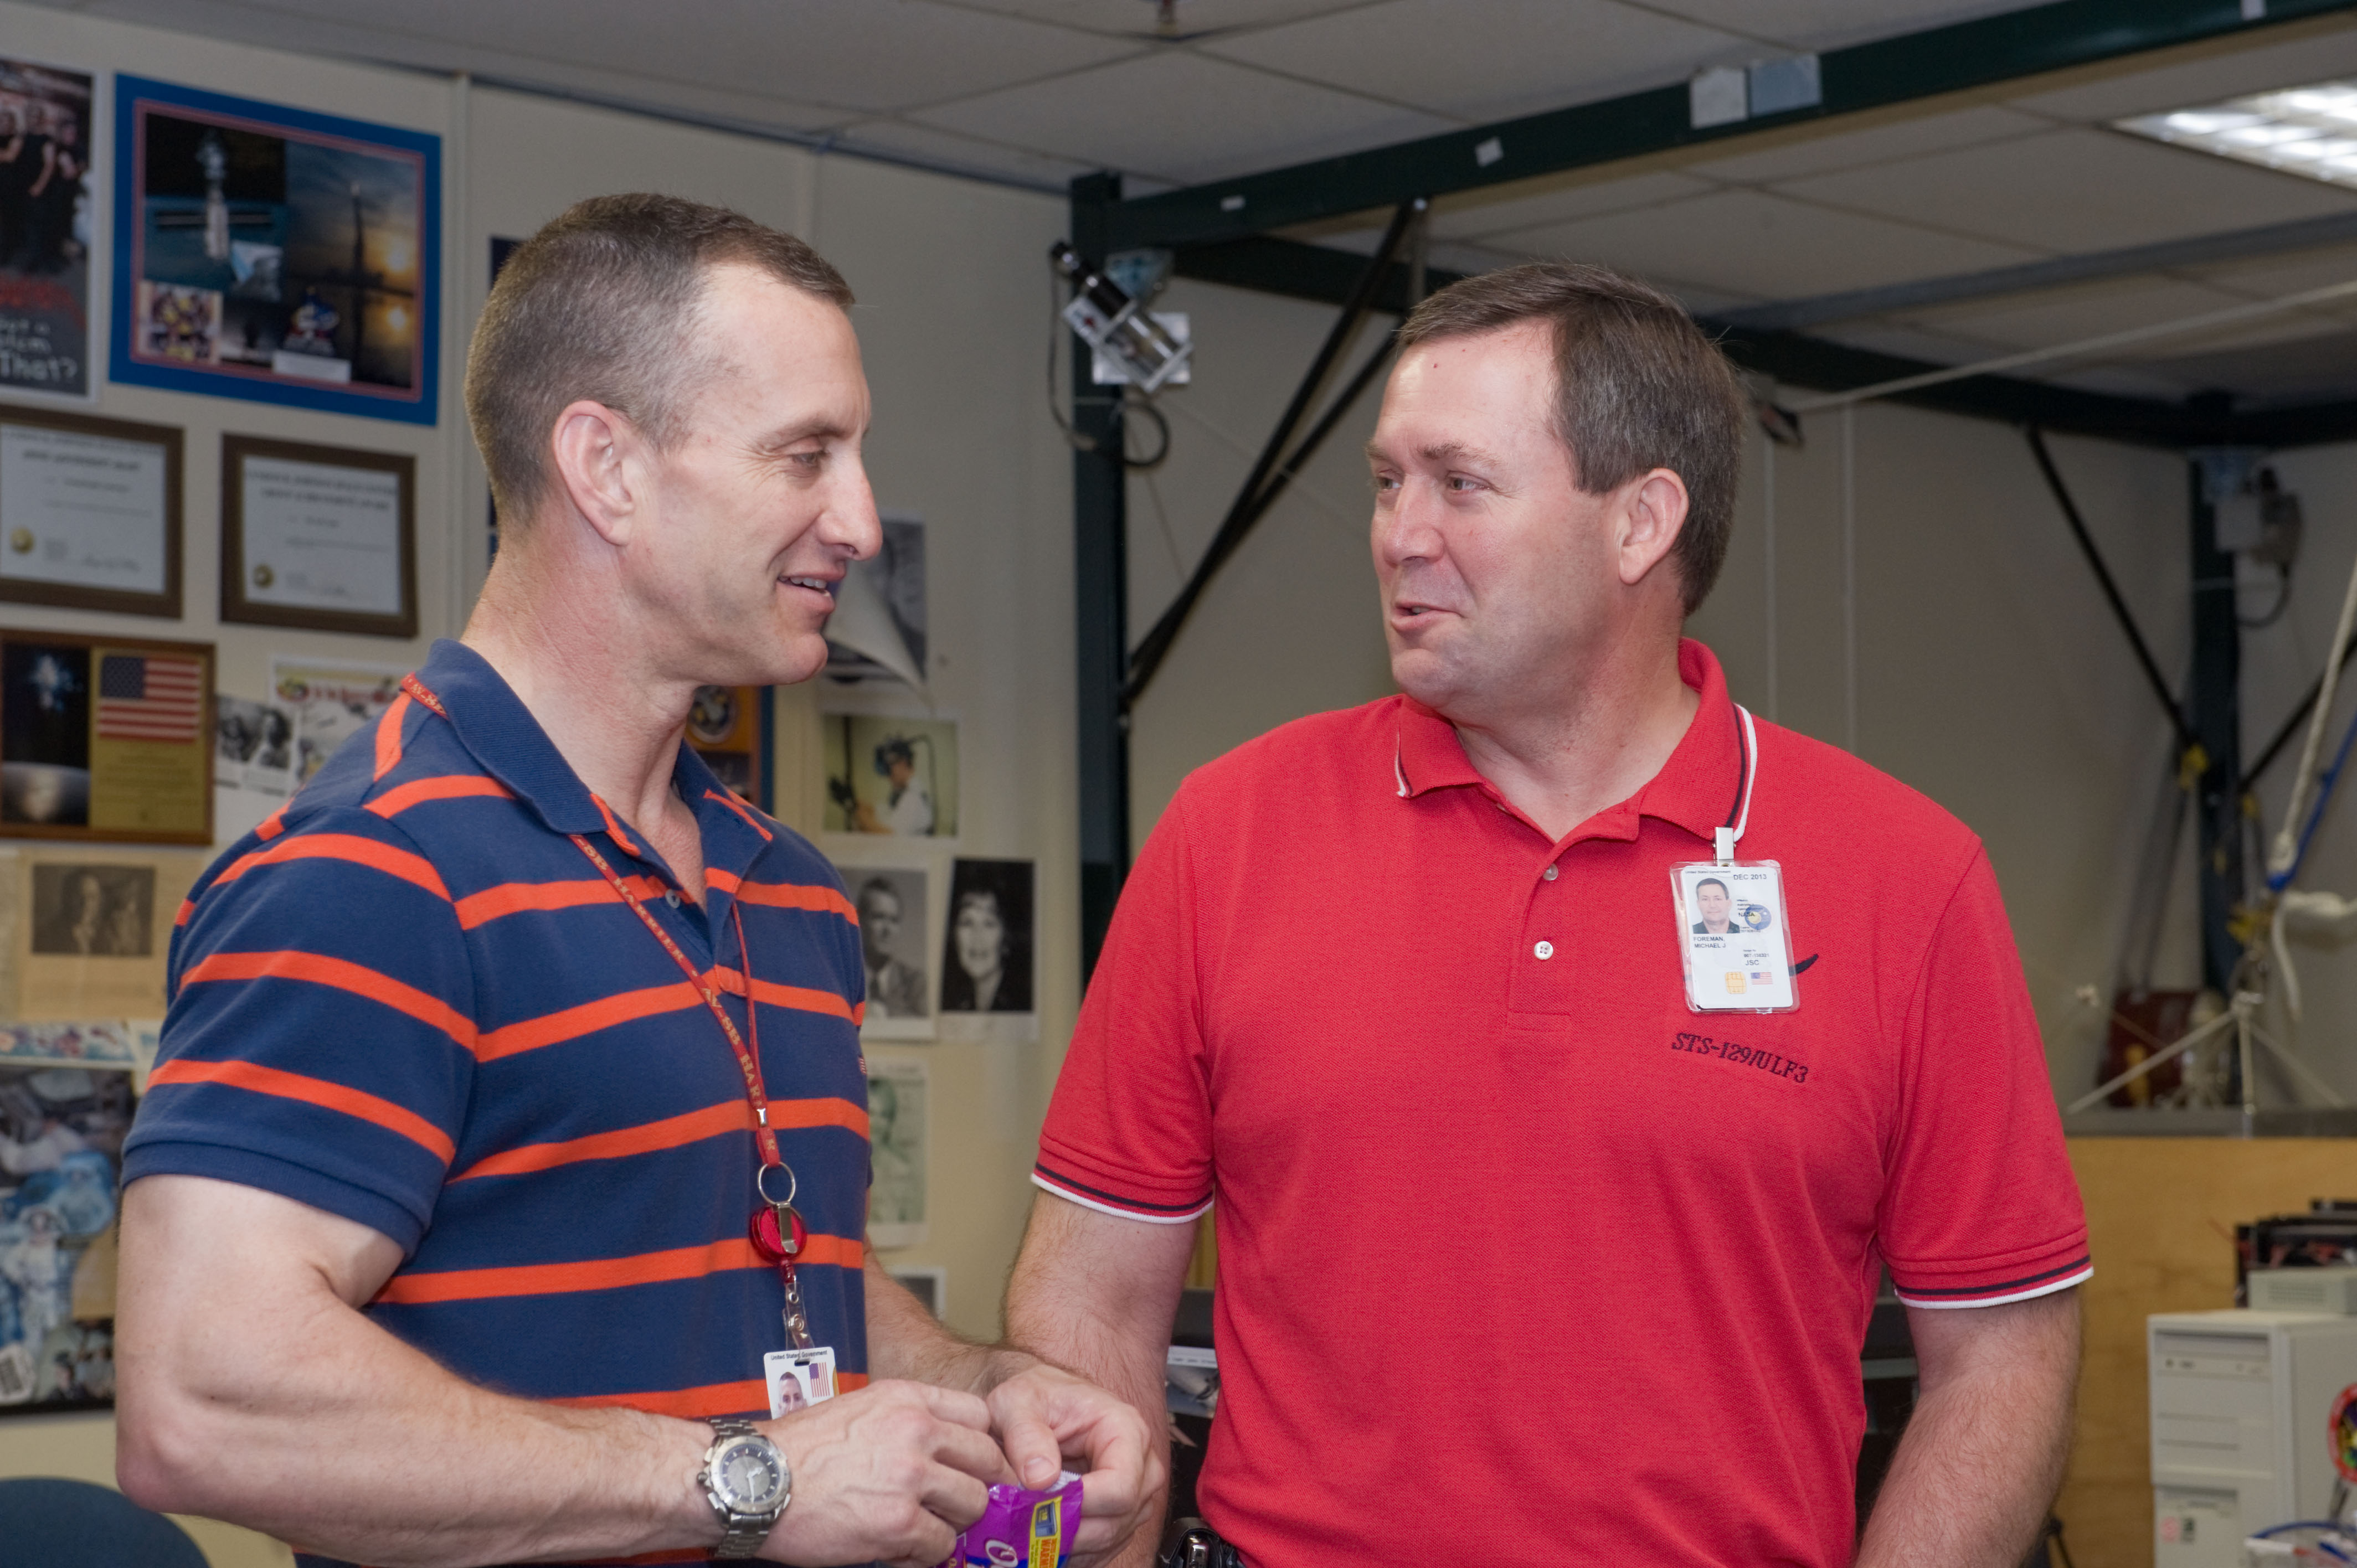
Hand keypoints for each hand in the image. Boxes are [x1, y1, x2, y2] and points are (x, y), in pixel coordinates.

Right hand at [760, 1379, 1013, 1566]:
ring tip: (926, 1528)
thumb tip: (948, 1450)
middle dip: (979, 1487)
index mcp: (907, 1399)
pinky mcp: (897, 1524)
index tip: (978, 1466)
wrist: (753, 1481)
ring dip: (954, 1523)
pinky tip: (900, 1550)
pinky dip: (926, 1554)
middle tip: (959, 1504)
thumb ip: (908, 1420)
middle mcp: (916, 1431)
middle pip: (988, 1461)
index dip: (984, 1445)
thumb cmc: (800, 1449)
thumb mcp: (860, 1409)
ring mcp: (909, 1478)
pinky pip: (940, 1545)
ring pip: (972, 1506)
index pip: (981, 1415)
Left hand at [987, 1360, 1161, 1560]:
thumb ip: (1025, 1436)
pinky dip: (1073, 1550)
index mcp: (1125, 1430)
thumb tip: (1040, 1479)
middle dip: (1067, 1530)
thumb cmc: (1037, 1397)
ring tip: (1028, 1529)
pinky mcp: (1123, 1516)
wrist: (1044, 1401)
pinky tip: (1045, 1536)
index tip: (1039, 1506)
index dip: (1079, 1506)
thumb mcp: (1017, 1402)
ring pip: (1110, 1539)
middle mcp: (1141, 1466)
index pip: (1120, 1488)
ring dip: (1067, 1543)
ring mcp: (1137, 1495)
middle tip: (1023, 1524)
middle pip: (1117, 1520)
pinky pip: (1105, 1548)